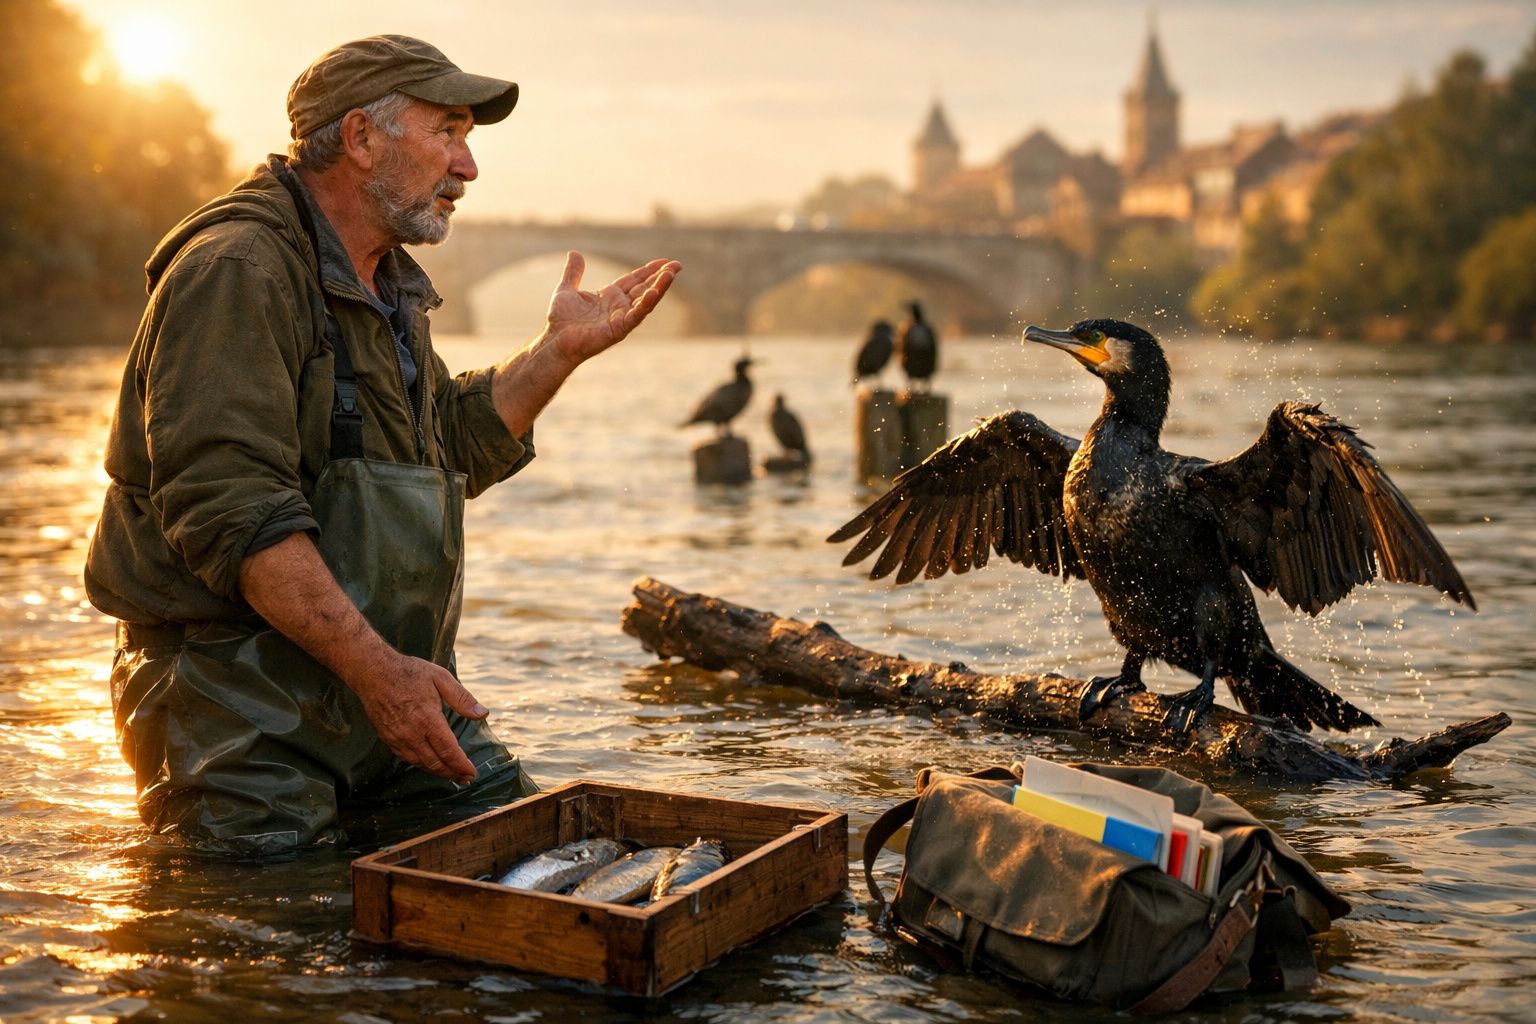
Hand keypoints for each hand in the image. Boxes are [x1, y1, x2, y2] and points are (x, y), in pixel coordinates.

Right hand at [349, 649, 487, 783]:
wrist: (373, 672)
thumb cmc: (408, 672)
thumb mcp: (441, 678)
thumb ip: (462, 698)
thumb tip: (483, 714)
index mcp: (428, 719)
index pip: (448, 751)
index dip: (461, 765)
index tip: (472, 773)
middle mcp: (412, 733)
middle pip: (435, 762)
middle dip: (452, 773)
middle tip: (465, 778)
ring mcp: (397, 738)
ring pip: (420, 763)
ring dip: (437, 772)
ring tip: (451, 774)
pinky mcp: (388, 738)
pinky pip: (406, 758)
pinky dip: (420, 764)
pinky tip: (429, 763)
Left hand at [543, 250, 679, 364]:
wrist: (555, 341)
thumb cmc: (561, 321)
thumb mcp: (566, 290)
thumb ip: (573, 272)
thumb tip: (575, 253)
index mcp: (610, 296)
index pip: (635, 280)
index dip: (649, 270)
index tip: (664, 261)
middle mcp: (619, 307)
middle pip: (645, 288)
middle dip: (661, 277)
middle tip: (677, 265)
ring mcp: (621, 319)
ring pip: (645, 301)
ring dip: (659, 288)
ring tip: (671, 274)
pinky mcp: (618, 330)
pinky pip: (635, 316)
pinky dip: (645, 304)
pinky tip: (653, 293)